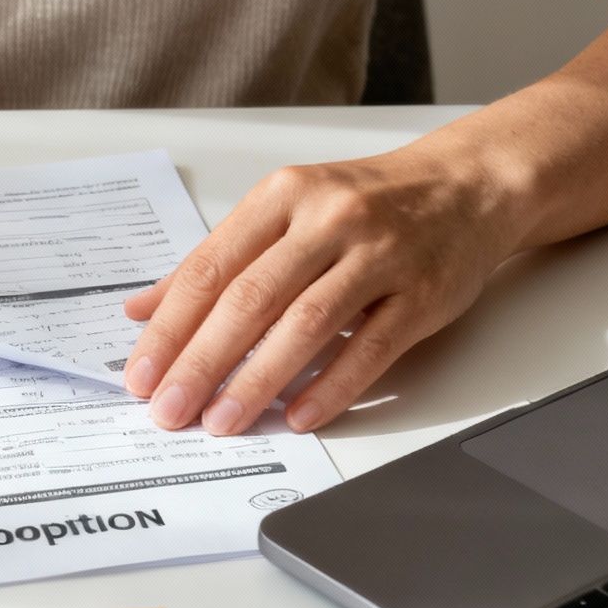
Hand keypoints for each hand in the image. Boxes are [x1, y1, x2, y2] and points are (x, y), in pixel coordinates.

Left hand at [122, 143, 524, 433]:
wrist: (466, 185)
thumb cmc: (366, 204)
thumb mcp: (283, 212)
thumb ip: (215, 260)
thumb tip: (142, 309)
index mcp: (281, 197)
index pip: (210, 268)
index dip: (170, 328)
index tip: (141, 375)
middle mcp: (327, 220)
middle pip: (250, 299)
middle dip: (201, 362)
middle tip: (170, 410)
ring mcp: (379, 255)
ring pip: (306, 324)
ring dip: (258, 381)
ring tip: (222, 421)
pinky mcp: (422, 293)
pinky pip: (370, 347)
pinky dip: (332, 387)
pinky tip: (298, 417)